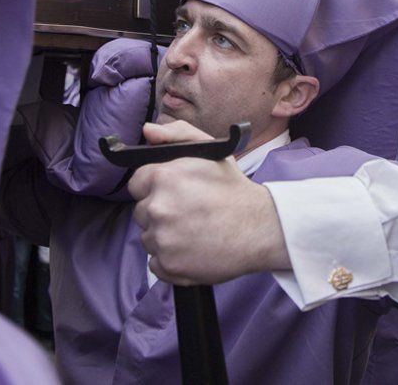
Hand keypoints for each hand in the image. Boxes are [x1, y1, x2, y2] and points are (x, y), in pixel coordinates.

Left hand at [128, 121, 290, 284]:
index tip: (175, 193)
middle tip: (189, 212)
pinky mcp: (168, 265)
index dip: (155, 188)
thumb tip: (148, 132)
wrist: (260, 228)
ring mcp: (161, 239)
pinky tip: (192, 249)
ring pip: (148, 237)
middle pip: (142, 212)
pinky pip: (155, 262)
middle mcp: (157, 208)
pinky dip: (170, 259)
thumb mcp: (210, 150)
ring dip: (165, 236)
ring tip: (194, 231)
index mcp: (163, 178)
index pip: (137, 184)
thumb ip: (177, 133)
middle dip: (161, 211)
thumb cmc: (234, 189)